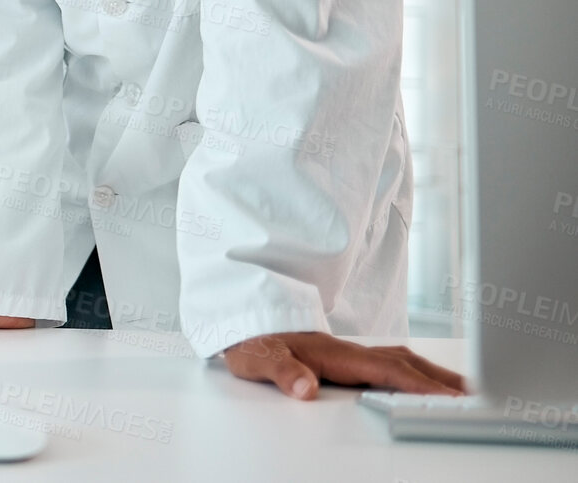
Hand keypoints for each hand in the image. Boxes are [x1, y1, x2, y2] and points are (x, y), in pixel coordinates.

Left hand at [223, 332, 465, 399]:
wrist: (241, 320)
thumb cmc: (250, 340)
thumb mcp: (257, 359)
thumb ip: (281, 372)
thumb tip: (304, 389)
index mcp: (334, 355)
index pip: (386, 372)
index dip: (419, 386)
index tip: (450, 399)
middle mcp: (349, 351)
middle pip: (407, 363)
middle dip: (443, 380)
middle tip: (479, 396)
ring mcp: (350, 352)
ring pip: (403, 359)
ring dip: (436, 374)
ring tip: (468, 390)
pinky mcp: (346, 356)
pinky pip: (392, 361)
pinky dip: (417, 370)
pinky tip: (428, 379)